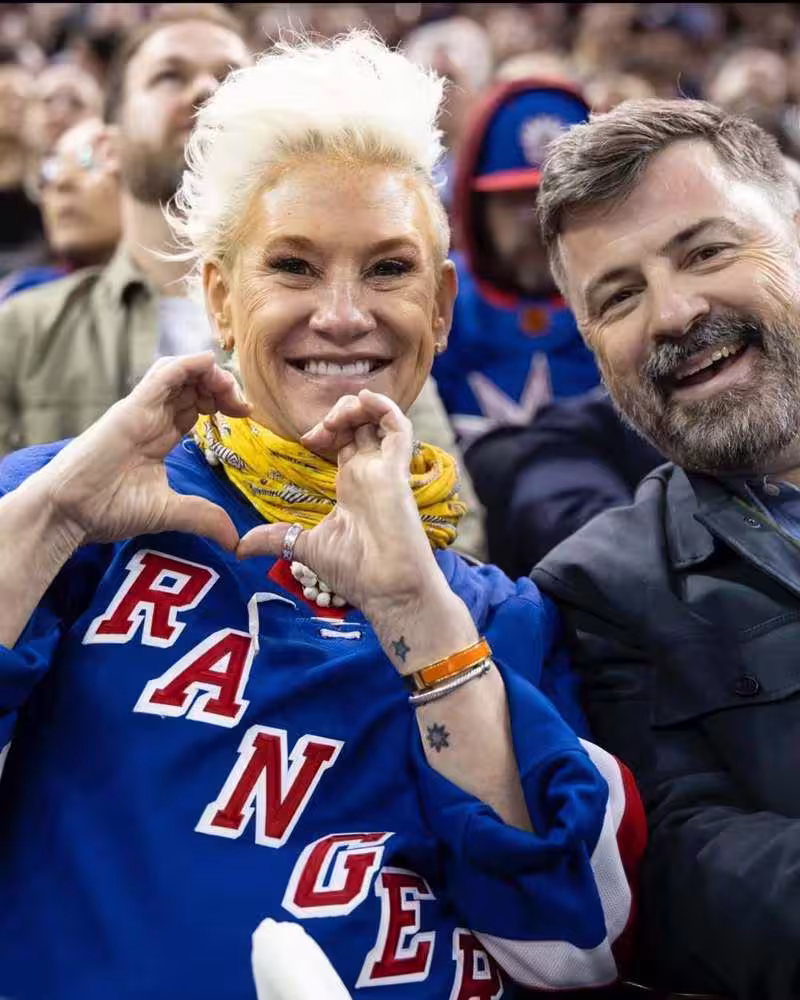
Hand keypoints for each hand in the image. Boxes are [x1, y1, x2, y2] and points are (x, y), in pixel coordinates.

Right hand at [39, 353, 250, 550]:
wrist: (70, 512)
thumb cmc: (107, 509)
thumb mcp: (170, 512)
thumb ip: (204, 517)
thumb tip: (234, 541)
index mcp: (160, 436)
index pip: (196, 405)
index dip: (224, 402)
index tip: (246, 414)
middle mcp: (152, 418)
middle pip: (192, 384)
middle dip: (223, 386)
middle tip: (242, 404)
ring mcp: (142, 410)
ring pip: (179, 373)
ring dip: (209, 373)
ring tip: (228, 390)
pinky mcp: (131, 408)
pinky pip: (162, 375)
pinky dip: (187, 365)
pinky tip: (208, 365)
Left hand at [237, 390, 441, 612]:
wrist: (387, 590)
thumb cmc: (358, 572)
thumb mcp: (306, 548)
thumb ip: (277, 538)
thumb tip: (240, 546)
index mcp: (352, 485)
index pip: (344, 441)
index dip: (325, 429)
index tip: (303, 439)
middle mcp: (369, 472)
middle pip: (361, 424)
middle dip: (338, 414)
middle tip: (316, 430)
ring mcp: (384, 469)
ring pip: (379, 419)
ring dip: (355, 407)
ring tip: (334, 417)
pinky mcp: (397, 470)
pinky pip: (399, 427)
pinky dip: (382, 407)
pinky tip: (362, 401)